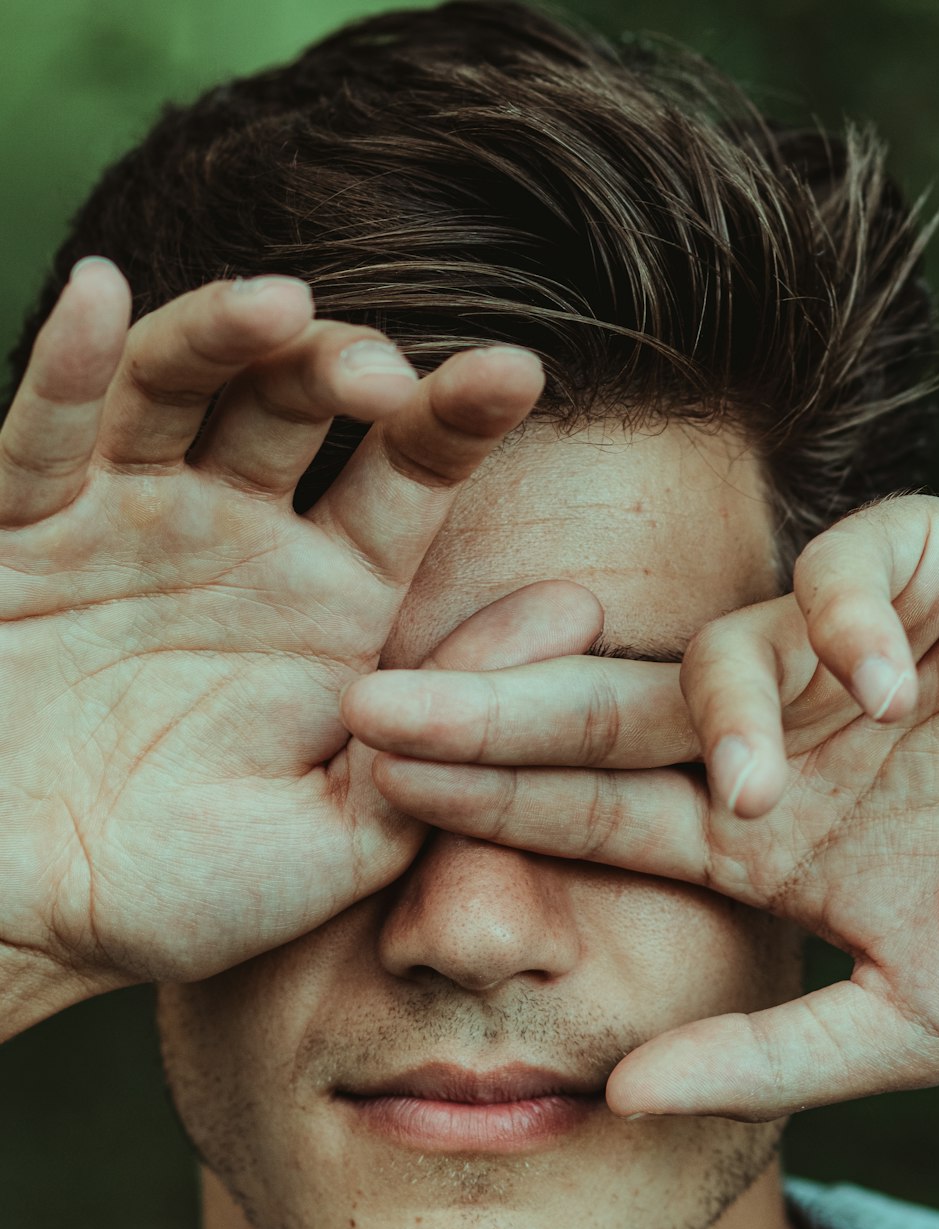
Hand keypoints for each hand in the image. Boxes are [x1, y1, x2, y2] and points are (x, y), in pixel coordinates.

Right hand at [0, 258, 551, 1033]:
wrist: (28, 922)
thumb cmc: (189, 893)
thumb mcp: (344, 831)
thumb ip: (452, 722)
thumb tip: (578, 607)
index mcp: (332, 602)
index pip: (406, 479)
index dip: (457, 421)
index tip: (515, 372)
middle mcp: (239, 540)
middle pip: (296, 403)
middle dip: (340, 368)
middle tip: (377, 376)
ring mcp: (126, 523)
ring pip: (177, 387)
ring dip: (223, 334)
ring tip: (276, 306)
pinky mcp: (20, 530)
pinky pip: (42, 435)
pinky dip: (69, 366)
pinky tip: (101, 292)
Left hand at [342, 494, 938, 1119]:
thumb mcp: (912, 1019)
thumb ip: (764, 1059)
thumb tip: (612, 1094)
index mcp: (749, 828)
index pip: (589, 805)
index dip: (488, 796)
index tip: (378, 789)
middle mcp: (770, 733)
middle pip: (605, 712)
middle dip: (492, 710)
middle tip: (371, 708)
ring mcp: (837, 652)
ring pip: (720, 643)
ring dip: (720, 714)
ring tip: (759, 799)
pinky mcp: (925, 574)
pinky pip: (854, 573)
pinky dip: (855, 624)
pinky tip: (882, 688)